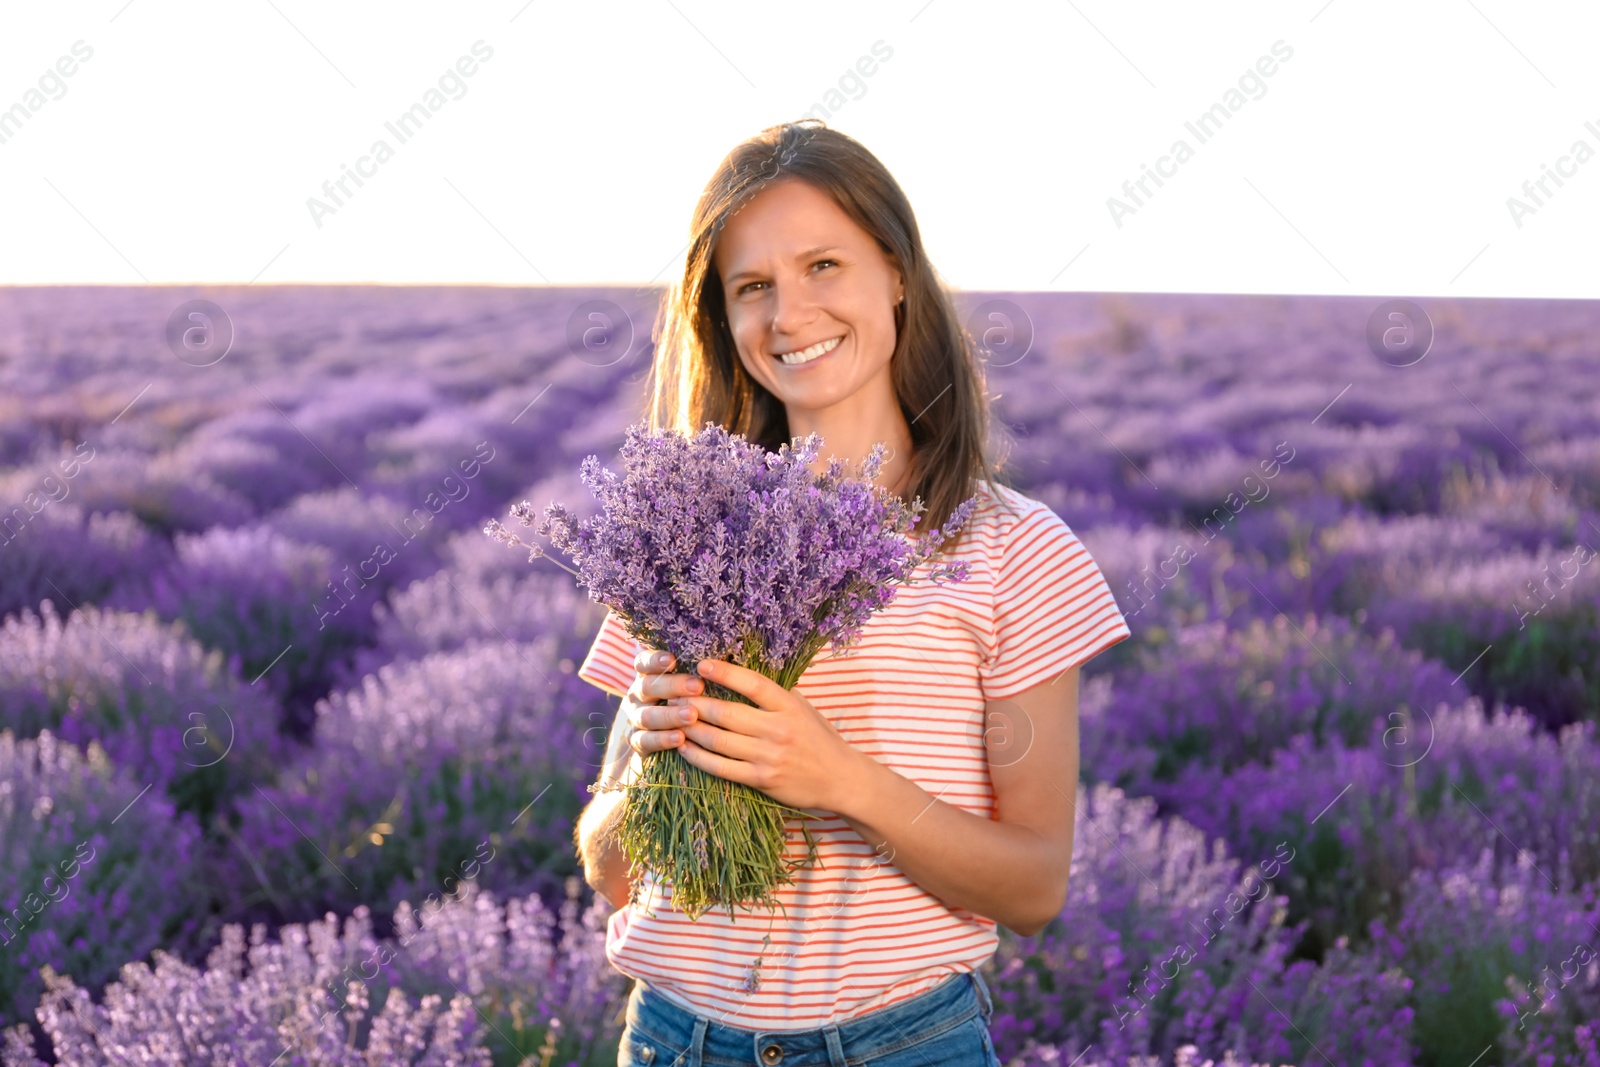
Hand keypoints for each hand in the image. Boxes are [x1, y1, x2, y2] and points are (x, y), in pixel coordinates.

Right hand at [621, 648, 706, 760]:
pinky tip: (680, 738)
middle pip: (648, 686)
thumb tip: (717, 663)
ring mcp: (635, 719)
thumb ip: (693, 675)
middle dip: (672, 686)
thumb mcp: (686, 687)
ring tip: (692, 715)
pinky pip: (646, 740)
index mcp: (647, 676)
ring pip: (647, 715)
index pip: (644, 663)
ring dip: (671, 715)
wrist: (664, 745)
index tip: (673, 660)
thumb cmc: (685, 704)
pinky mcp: (637, 742)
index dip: (655, 660)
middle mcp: (637, 696)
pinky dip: (663, 739)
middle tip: (697, 686)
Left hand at [663, 658, 870, 814]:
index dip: (725, 673)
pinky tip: (683, 746)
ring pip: (718, 740)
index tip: (701, 664)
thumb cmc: (819, 738)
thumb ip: (775, 694)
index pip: (753, 684)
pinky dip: (697, 757)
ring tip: (673, 716)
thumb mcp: (803, 708)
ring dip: (690, 727)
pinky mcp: (761, 780)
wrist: (840, 779)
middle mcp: (778, 730)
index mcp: (789, 707)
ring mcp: (768, 757)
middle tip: (673, 692)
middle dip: (694, 702)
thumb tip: (739, 673)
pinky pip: (720, 768)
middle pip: (726, 713)